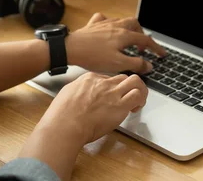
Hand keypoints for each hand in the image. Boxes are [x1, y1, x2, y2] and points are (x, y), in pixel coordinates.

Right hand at [20, 72, 147, 179]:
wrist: (65, 125)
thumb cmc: (62, 115)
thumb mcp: (67, 93)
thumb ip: (79, 91)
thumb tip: (82, 94)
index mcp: (90, 78)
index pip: (108, 78)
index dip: (112, 88)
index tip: (111, 97)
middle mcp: (103, 83)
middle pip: (123, 77)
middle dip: (128, 86)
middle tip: (128, 96)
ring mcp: (113, 93)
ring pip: (135, 81)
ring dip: (139, 90)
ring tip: (138, 100)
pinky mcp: (120, 106)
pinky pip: (137, 95)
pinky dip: (141, 100)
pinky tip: (135, 109)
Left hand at [66, 13, 166, 73]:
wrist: (70, 48)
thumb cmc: (93, 56)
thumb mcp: (118, 64)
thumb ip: (136, 64)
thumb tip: (149, 65)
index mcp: (124, 35)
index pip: (145, 40)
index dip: (156, 48)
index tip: (162, 55)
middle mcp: (116, 26)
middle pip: (135, 25)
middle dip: (141, 34)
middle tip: (142, 47)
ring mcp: (104, 24)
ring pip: (122, 20)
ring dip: (128, 29)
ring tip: (128, 40)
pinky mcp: (93, 25)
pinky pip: (104, 19)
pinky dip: (109, 23)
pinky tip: (108, 29)